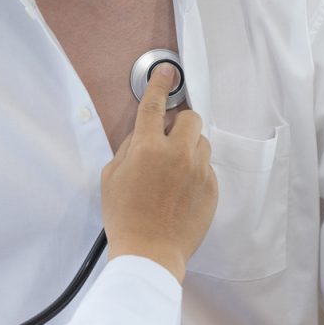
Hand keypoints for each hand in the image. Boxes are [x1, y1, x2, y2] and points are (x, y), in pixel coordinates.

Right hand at [100, 64, 217, 283]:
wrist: (149, 253)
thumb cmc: (124, 216)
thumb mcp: (111, 177)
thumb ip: (128, 148)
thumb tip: (142, 134)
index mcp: (148, 148)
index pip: (155, 105)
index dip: (160, 84)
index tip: (166, 72)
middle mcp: (178, 154)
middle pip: (191, 118)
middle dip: (180, 123)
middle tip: (166, 140)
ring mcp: (199, 172)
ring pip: (202, 143)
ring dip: (189, 148)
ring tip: (172, 172)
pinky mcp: (212, 189)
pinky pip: (207, 168)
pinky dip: (194, 172)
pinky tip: (179, 192)